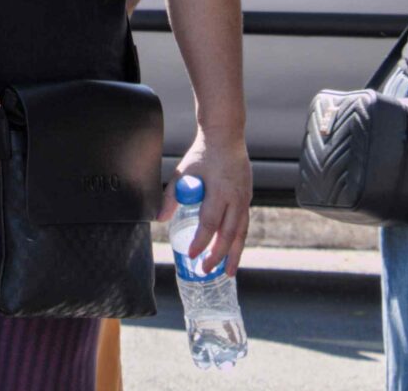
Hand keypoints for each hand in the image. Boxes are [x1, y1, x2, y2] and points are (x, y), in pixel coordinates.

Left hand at [163, 130, 251, 277]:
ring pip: (241, 232)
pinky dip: (239, 240)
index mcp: (218, 191)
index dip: (201, 241)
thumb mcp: (183, 172)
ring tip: (229, 272)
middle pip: (228, 234)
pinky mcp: (247, 197)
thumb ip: (171, 196)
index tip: (192, 255)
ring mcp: (244, 198)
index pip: (209, 223)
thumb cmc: (203, 154)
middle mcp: (235, 197)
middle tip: (207, 270)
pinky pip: (244, 224)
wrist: (225, 136)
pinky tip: (234, 251)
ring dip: (234, 254)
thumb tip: (160, 219)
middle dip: (218, 256)